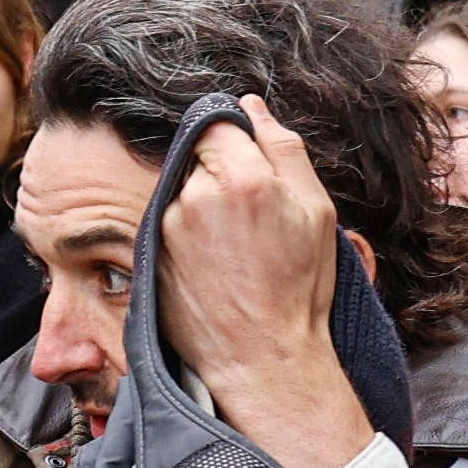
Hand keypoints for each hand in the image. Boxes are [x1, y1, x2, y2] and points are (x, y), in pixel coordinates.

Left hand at [156, 116, 377, 467]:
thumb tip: (252, 108)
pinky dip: (188, 232)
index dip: (236, 141)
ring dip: (203, 203)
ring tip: (234, 247)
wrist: (262, 359)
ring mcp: (166, 225)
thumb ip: (284, 150)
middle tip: (250, 216)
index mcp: (242, 178)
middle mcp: (194, 195)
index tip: (251, 167)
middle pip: (198, 155)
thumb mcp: (316, 212)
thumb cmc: (298, 289)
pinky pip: (168, 222)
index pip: (219, 122)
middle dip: (222, 173)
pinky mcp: (150, 251)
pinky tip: (214, 263)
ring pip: (182, 189)